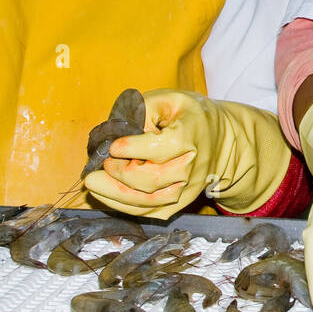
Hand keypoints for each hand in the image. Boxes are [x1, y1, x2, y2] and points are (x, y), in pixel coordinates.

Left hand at [83, 90, 290, 218]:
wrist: (219, 139)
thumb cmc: (187, 117)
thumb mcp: (168, 99)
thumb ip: (143, 109)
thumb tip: (119, 130)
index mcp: (189, 137)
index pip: (159, 148)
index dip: (131, 148)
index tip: (113, 145)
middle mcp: (191, 167)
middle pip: (151, 179)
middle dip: (119, 172)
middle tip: (102, 162)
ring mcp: (187, 189)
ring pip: (148, 201)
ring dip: (115, 194)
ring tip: (93, 182)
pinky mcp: (180, 203)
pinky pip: (150, 212)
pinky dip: (124, 207)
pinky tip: (106, 195)